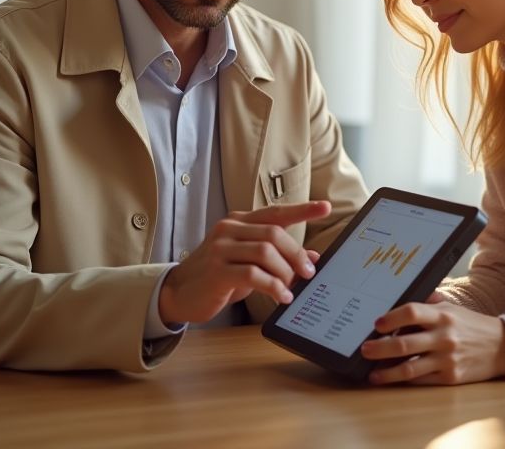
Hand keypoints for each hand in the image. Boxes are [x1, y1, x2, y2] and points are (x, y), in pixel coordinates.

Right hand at [158, 201, 330, 323]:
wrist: (179, 293)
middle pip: (274, 233)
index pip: (275, 212)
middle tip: (309, 273)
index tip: (325, 207)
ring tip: (291, 288)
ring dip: (285, 272)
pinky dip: (273, 286)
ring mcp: (221, 248)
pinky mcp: (217, 270)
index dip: (302, 210)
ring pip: (265, 252)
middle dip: (296, 254)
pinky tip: (281, 297)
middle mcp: (229, 229)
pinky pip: (253, 274)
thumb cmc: (218, 276)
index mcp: (239, 222)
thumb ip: (277, 257)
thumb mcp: (250, 264)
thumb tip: (313, 258)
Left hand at [359, 293, 504, 384]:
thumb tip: (401, 299)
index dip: (391, 318)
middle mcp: (443, 337)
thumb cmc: (471, 325)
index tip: (376, 323)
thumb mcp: (452, 308)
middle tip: (364, 349)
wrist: (502, 347)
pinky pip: (421, 379)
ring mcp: (446, 359)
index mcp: (442, 316)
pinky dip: (403, 380)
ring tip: (372, 373)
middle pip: (404, 343)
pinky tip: (390, 379)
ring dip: (387, 371)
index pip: (412, 313)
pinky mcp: (450, 377)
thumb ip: (429, 303)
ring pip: (409, 367)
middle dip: (380, 348)